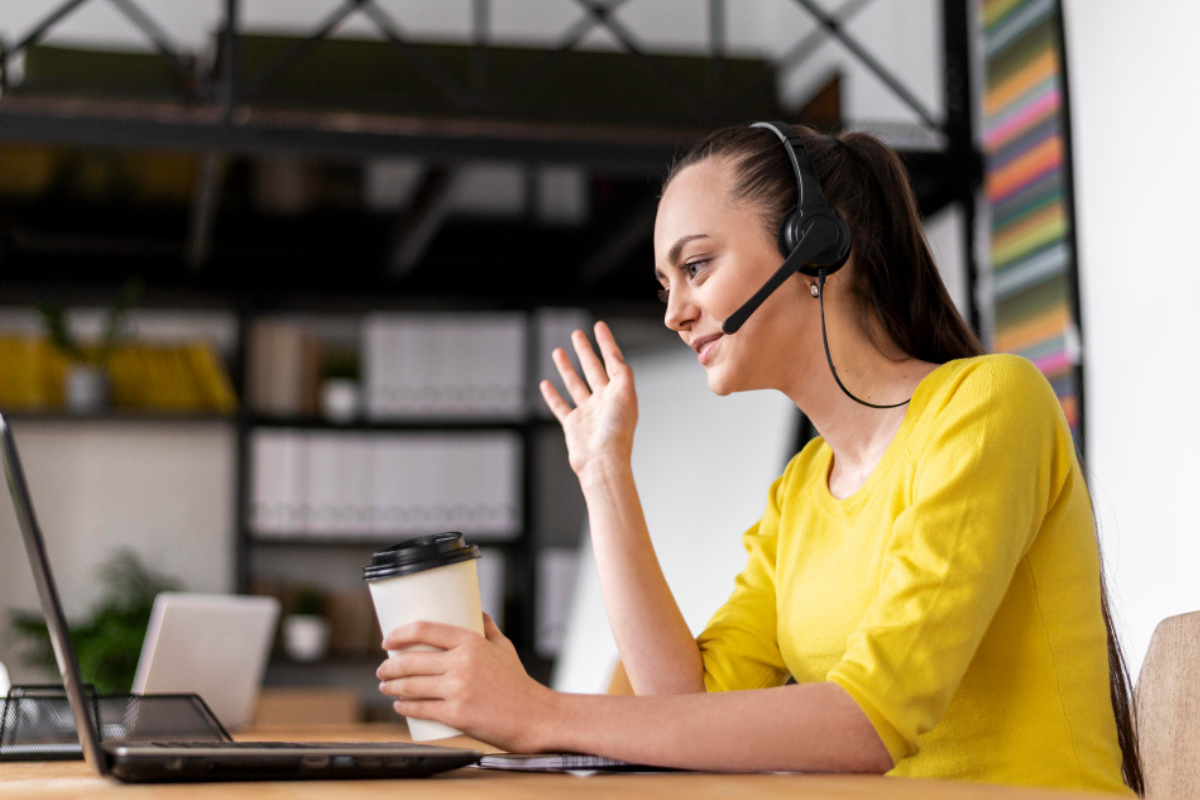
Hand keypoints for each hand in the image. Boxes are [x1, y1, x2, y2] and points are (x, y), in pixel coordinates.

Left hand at [377, 614, 557, 751]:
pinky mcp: (455, 715)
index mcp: (471, 642)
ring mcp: (457, 690)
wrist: (533, 716)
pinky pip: (420, 709)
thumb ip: (488, 628)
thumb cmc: (518, 683)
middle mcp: (462, 663)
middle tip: (383, 669)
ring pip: (411, 686)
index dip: (399, 634)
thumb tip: (476, 610)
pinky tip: (399, 705)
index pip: (425, 630)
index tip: (388, 641)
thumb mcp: (504, 647)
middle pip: (411, 661)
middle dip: (389, 666)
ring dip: (391, 686)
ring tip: (385, 686)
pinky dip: (404, 707)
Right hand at [539, 321, 637, 482]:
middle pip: (593, 369)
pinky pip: (560, 406)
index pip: (613, 361)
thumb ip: (621, 371)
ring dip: (567, 368)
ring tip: (558, 351)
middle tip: (577, 334)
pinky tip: (546, 383)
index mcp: (620, 393)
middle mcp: (604, 401)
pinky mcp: (573, 425)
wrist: (602, 461)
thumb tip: (614, 354)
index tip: (598, 326)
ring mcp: (588, 413)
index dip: (606, 343)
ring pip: (575, 384)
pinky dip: (552, 395)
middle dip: (586, 351)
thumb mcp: (624, 393)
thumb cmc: (616, 431)